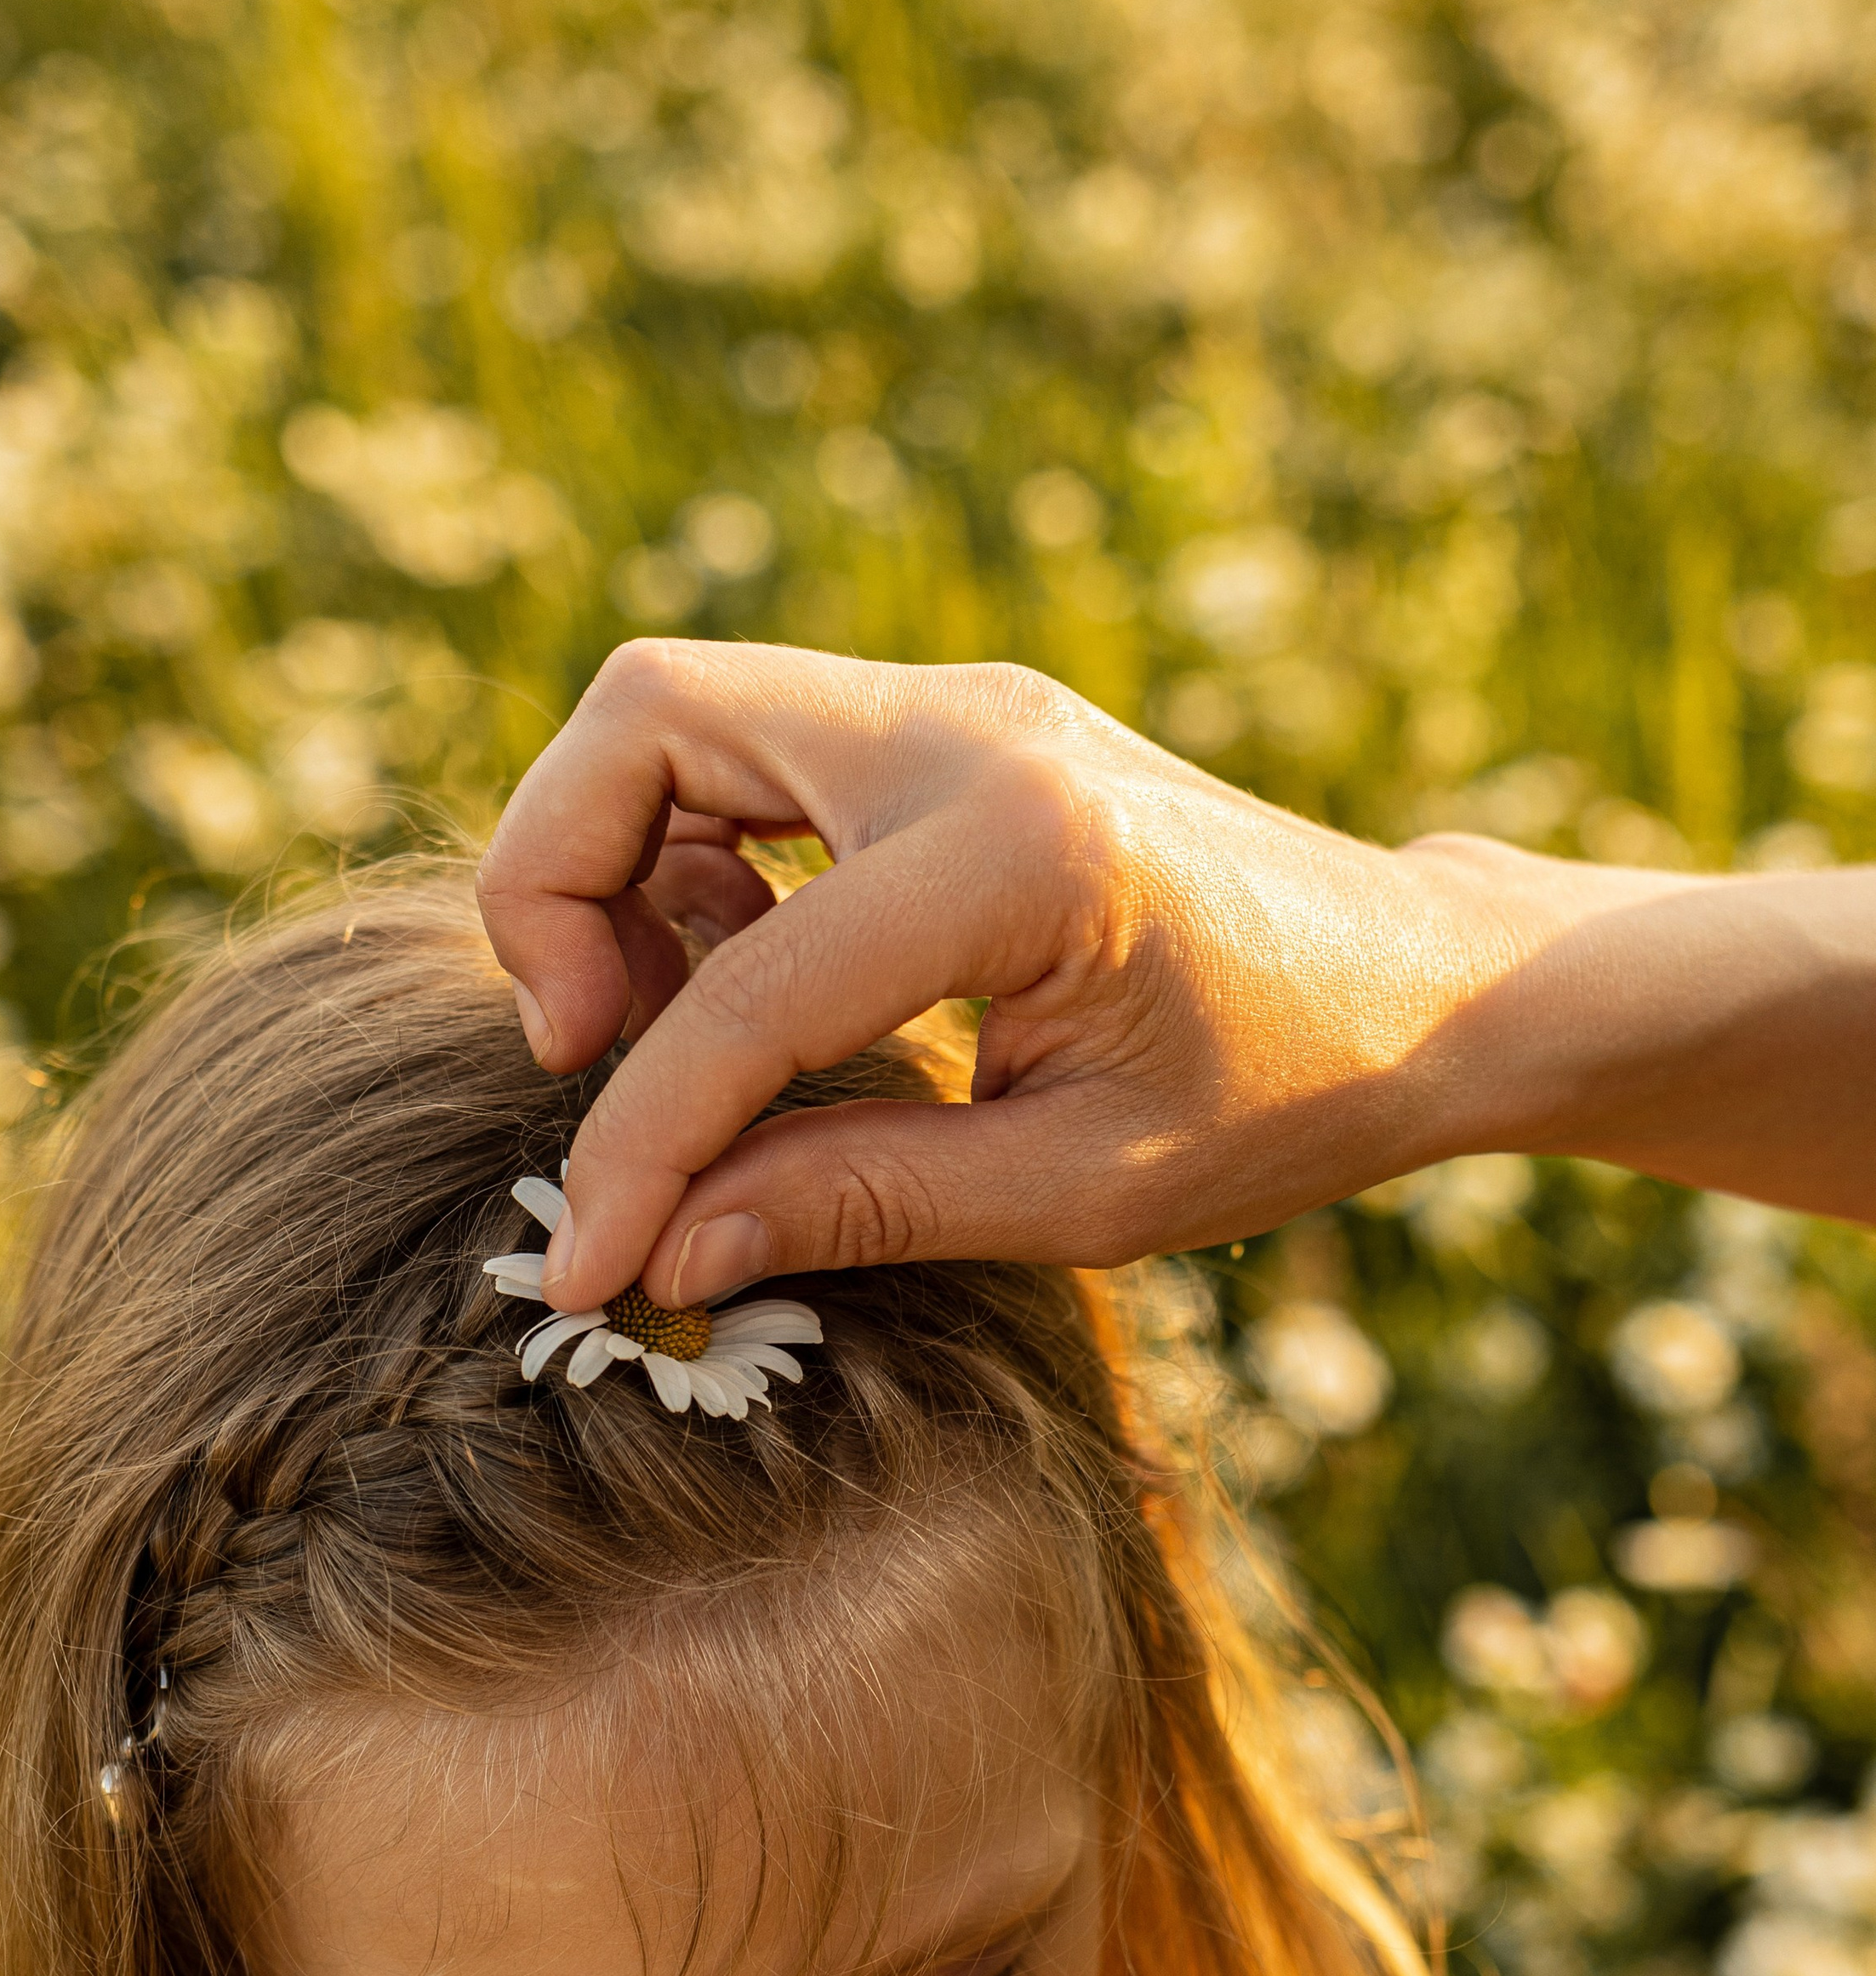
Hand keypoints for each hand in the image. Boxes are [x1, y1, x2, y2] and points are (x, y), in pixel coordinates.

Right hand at [474, 643, 1875, 1313]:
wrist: (1419, 985)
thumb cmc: (1286, 1099)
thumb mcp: (1083, 1193)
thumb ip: (863, 1205)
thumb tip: (669, 1252)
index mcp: (1021, 853)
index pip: (747, 990)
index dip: (638, 1140)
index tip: (587, 1264)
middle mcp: (971, 735)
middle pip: (646, 716)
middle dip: (556, 885)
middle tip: (584, 1050)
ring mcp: (957, 711)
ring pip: (672, 711)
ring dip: (613, 863)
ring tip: (658, 1028)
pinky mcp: (946, 732)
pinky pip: (743, 745)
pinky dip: (690, 854)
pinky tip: (745, 987)